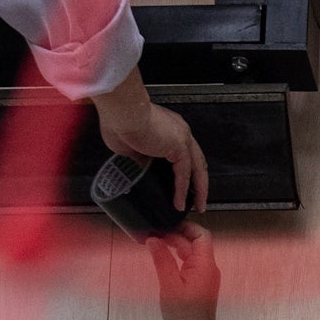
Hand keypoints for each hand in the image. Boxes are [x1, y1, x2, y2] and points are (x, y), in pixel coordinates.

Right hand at [95, 72, 209, 214]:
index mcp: (170, 128)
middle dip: (199, 182)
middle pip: (197, 161)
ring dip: (198, 189)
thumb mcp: (129, 145)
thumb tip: (140, 167)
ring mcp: (182, 138)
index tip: (185, 185)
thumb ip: (138, 156)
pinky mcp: (179, 147)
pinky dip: (182, 191)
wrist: (122, 113)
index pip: (185, 152)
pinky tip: (179, 203)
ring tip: (197, 206)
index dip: (187, 170)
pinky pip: (184, 174)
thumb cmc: (119, 121)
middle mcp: (180, 131)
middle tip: (198, 199)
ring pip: (197, 168)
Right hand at [150, 220, 228, 319]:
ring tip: (156, 242)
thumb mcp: (169, 285)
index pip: (201, 235)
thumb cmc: (184, 314)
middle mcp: (208, 267)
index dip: (186, 226)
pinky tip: (164, 258)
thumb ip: (162, 260)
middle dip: (176, 235)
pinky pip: (190, 264)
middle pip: (195, 243)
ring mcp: (205, 275)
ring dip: (176, 246)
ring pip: (192, 253)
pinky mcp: (200, 283)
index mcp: (205, 264)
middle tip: (155, 233)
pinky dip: (178, 258)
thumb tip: (153, 240)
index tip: (167, 224)